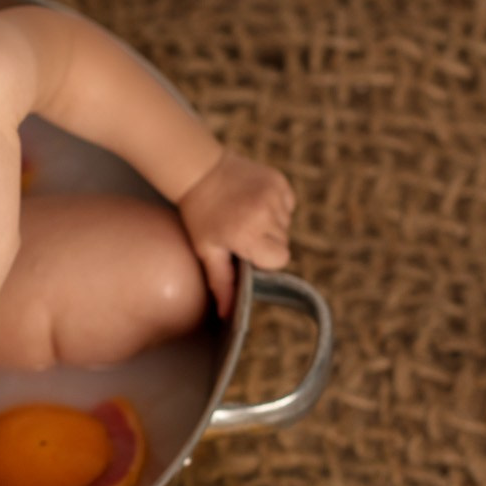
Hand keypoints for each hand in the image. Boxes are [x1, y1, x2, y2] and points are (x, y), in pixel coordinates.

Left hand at [177, 151, 295, 319]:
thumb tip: (227, 314)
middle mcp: (266, 214)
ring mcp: (275, 195)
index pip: (278, 260)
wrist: (198, 170)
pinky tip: (252, 200)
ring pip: (286, 224)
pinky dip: (274, 205)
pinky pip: (287, 204)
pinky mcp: (279, 181)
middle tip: (240, 229)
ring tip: (244, 213)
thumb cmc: (199, 215)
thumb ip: (221, 282)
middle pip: (283, 243)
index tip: (245, 248)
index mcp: (248, 234)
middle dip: (266, 241)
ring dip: (270, 223)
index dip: (263, 258)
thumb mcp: (206, 250)